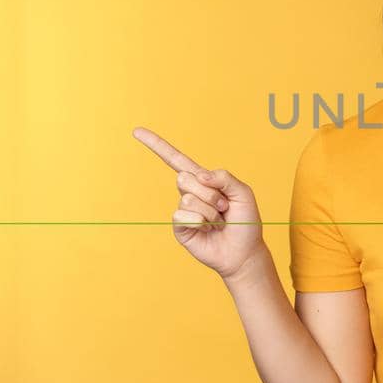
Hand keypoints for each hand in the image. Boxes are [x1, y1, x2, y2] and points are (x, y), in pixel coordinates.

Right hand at [134, 126, 265, 279]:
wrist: (244, 252)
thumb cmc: (245, 221)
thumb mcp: (243, 193)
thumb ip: (224, 178)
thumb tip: (200, 175)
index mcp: (203, 179)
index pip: (176, 159)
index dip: (157, 145)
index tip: (136, 131)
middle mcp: (189, 192)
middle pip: (185, 178)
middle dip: (211, 193)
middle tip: (224, 207)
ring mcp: (183, 210)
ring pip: (188, 199)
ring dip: (211, 212)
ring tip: (219, 221)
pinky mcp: (179, 227)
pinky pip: (182, 216)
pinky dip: (201, 223)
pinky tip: (208, 230)